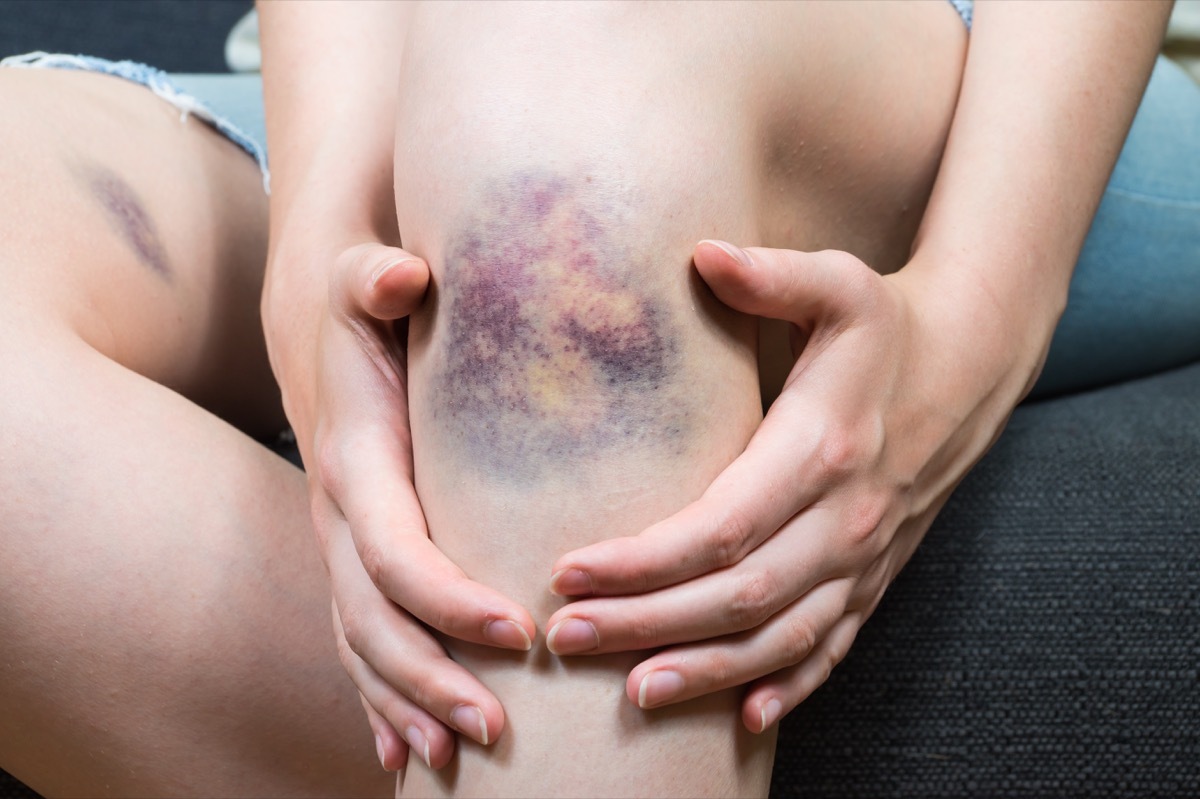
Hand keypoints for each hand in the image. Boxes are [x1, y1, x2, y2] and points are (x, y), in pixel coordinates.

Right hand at [263, 234, 536, 769]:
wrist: (325, 336)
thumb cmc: (367, 315)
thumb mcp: (364, 284)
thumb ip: (375, 276)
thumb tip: (402, 273)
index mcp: (355, 466)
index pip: (396, 552)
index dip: (448, 599)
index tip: (521, 632)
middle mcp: (340, 521)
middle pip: (374, 623)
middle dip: (431, 680)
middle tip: (499, 731)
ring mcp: (343, 551)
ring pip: (364, 648)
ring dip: (408, 705)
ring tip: (463, 759)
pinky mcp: (358, 566)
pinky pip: (362, 645)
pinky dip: (383, 701)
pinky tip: (411, 750)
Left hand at [544, 240, 1027, 731]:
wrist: (970, 368)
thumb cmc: (886, 324)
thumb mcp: (840, 282)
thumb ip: (773, 272)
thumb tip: (702, 252)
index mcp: (821, 451)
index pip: (720, 528)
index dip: (643, 560)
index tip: (568, 570)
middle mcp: (845, 520)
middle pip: (737, 597)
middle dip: (647, 624)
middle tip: (565, 639)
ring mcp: (863, 559)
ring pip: (780, 639)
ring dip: (707, 672)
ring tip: (632, 693)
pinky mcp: (874, 578)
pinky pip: (832, 649)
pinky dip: (790, 686)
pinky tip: (746, 719)